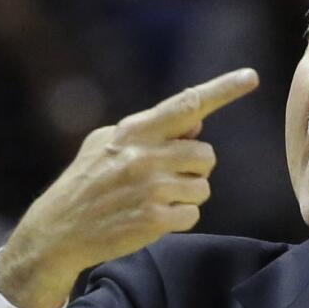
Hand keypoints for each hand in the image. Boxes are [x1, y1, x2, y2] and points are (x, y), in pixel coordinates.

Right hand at [0, 68, 258, 307]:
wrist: (57, 231)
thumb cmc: (87, 182)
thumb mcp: (105, 144)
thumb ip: (151, 130)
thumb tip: (197, 122)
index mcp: (135, 130)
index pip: (187, 104)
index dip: (223, 90)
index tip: (251, 76)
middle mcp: (145, 155)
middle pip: (206, 155)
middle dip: (191, 168)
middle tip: (161, 178)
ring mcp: (151, 188)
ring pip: (203, 187)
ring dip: (184, 196)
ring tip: (151, 199)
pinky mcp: (155, 220)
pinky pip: (193, 215)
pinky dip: (178, 219)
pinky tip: (150, 219)